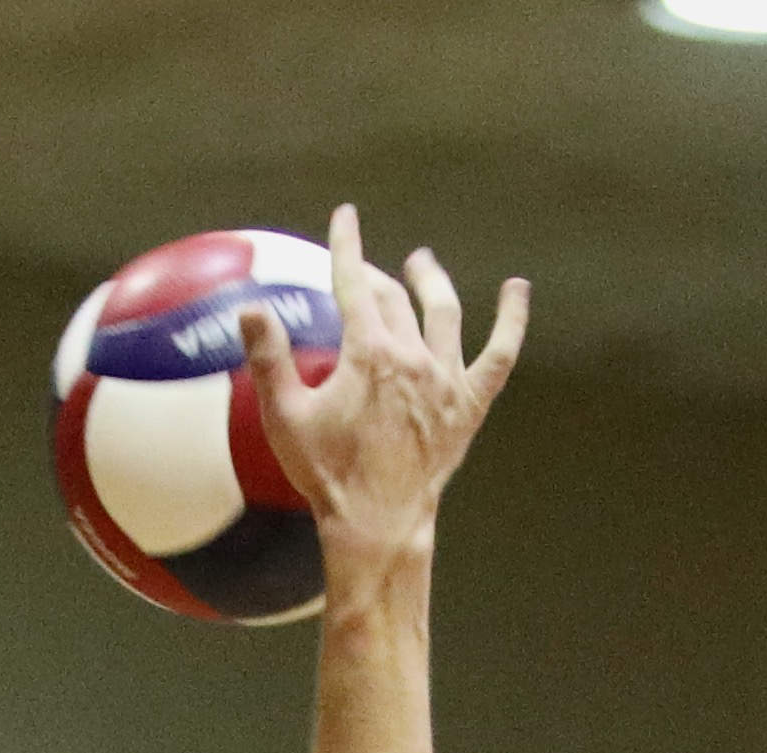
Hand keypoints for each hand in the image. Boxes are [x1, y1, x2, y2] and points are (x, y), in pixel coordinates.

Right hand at [233, 205, 527, 579]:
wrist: (378, 523)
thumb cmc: (328, 474)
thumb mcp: (285, 417)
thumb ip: (268, 358)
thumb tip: (249, 307)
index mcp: (368, 353)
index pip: (352, 284)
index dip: (346, 245)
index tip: (345, 217)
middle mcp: (412, 357)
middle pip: (394, 298)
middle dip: (376, 275)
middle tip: (363, 271)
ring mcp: (446, 379)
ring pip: (444, 313)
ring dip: (431, 282)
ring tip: (423, 263)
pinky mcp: (469, 404)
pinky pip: (499, 354)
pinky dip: (511, 321)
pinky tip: (517, 290)